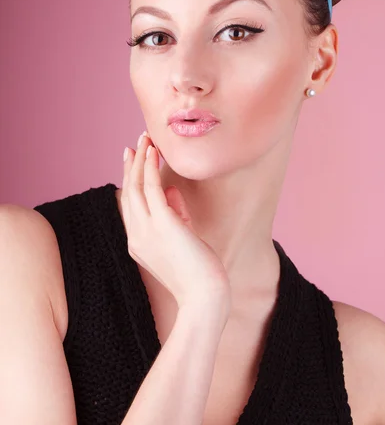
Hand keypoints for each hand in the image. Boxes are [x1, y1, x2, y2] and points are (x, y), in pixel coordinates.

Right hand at [120, 133, 230, 311]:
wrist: (205, 297)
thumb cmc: (198, 273)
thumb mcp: (183, 240)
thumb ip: (175, 214)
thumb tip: (171, 189)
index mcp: (138, 244)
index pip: (130, 206)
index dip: (131, 181)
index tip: (134, 161)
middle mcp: (136, 236)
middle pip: (128, 192)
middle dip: (132, 165)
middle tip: (135, 143)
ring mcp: (146, 230)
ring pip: (136, 186)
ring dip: (141, 160)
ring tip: (145, 139)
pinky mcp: (162, 224)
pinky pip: (152, 188)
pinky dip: (151, 167)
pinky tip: (154, 152)